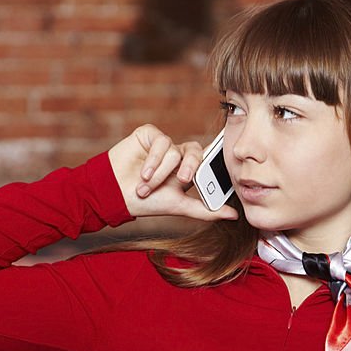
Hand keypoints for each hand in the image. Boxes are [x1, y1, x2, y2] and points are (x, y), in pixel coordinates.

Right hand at [106, 124, 238, 221]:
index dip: (210, 163)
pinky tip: (142, 173)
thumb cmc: (147, 202)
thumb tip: (234, 216)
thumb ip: (206, 210)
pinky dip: (153, 160)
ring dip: (160, 173)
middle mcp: (177, 154)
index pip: (206, 160)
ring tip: (146, 187)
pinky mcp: (148, 134)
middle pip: (195, 150)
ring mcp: (163, 144)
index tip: (213, 171)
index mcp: (188, 169)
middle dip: (191, 166)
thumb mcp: (179, 207)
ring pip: (174, 152)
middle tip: (183, 180)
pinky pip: (161, 142)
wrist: (116, 195)